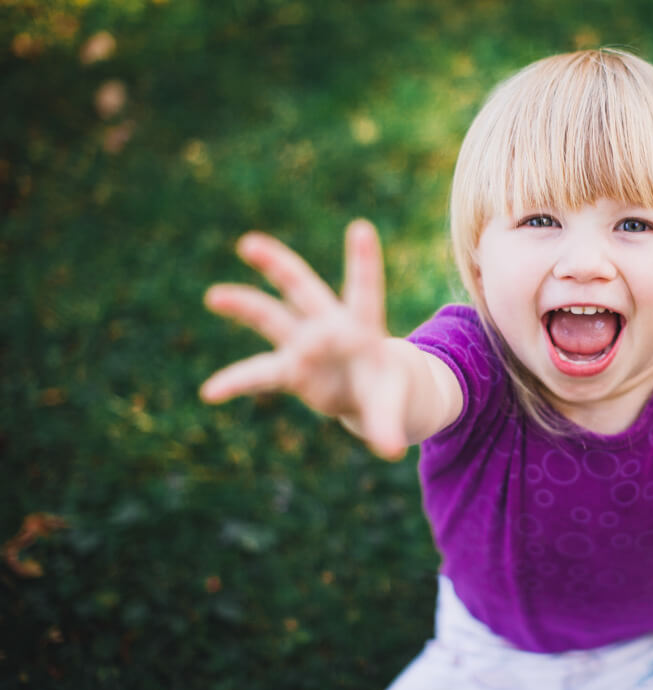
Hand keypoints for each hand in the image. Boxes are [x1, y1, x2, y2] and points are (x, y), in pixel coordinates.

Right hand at [200, 220, 409, 459]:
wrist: (375, 393)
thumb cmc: (388, 389)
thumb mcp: (393, 405)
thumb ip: (388, 424)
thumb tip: (390, 451)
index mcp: (364, 326)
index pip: (364, 289)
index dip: (363, 262)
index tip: (361, 227)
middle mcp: (330, 326)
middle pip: (303, 289)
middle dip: (279, 266)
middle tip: (251, 243)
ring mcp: (305, 344)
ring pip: (271, 317)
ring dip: (244, 305)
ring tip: (215, 295)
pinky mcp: (290, 369)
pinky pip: (258, 373)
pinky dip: (236, 383)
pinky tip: (211, 393)